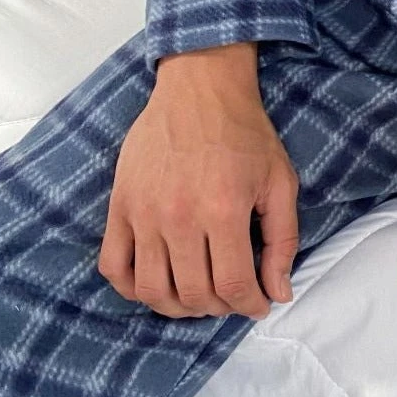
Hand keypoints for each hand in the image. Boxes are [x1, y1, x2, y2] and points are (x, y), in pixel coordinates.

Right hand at [97, 42, 299, 320]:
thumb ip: (282, 241)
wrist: (200, 89)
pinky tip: (157, 283)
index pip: (233, 286)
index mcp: (224, 210)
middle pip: (193, 294)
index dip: (250, 305)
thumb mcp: (280, 182)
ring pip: (151, 290)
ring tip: (197, 297)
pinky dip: (131, 289)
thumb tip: (279, 293)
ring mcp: (144, 212)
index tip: (258, 304)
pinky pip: (114, 266)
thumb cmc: (245, 134)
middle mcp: (180, 217)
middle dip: (219, 308)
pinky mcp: (120, 205)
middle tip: (231, 296)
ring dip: (177, 307)